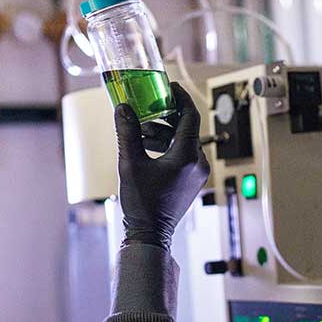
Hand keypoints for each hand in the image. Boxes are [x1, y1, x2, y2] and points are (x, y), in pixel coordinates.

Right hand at [115, 82, 210, 250]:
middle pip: (186, 128)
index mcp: (187, 156)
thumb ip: (127, 133)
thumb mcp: (129, 164)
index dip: (179, 97)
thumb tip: (123, 108)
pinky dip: (167, 147)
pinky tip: (147, 150)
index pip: (190, 116)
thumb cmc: (142, 203)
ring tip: (140, 134)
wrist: (150, 234)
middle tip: (146, 109)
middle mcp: (198, 163)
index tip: (168, 86)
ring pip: (183, 142)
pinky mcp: (192, 181)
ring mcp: (198, 173)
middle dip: (164, 117)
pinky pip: (183, 155)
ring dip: (163, 133)